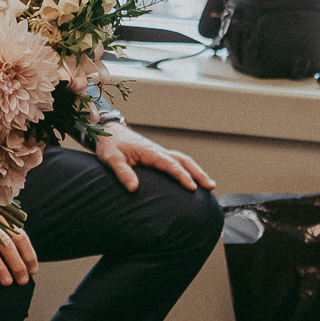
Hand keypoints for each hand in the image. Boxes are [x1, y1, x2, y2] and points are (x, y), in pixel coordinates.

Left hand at [95, 123, 214, 191]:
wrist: (108, 131)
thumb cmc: (110, 145)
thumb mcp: (111, 159)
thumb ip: (122, 172)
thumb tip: (134, 188)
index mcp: (149, 151)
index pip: (170, 164)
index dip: (182, 176)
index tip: (192, 187)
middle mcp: (157, 151)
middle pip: (183, 160)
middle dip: (198, 173)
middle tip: (211, 186)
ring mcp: (159, 152)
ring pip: (183, 160)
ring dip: (197, 171)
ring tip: (209, 185)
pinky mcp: (157, 155)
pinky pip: (177, 161)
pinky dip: (189, 169)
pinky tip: (194, 179)